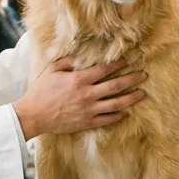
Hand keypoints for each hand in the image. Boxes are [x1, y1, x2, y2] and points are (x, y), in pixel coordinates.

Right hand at [13, 58, 146, 139]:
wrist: (34, 115)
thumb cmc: (41, 91)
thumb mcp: (52, 71)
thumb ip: (68, 62)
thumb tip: (81, 56)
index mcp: (79, 80)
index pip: (104, 70)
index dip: (118, 64)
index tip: (128, 61)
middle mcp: (87, 94)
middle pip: (115, 85)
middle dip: (132, 79)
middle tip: (144, 75)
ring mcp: (89, 110)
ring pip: (116, 104)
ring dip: (131, 98)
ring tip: (142, 94)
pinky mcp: (87, 122)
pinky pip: (107, 119)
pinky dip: (118, 116)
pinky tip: (126, 113)